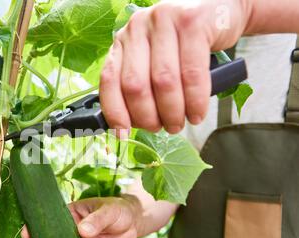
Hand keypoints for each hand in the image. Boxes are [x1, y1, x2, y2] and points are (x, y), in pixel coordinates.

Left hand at [99, 0, 252, 135]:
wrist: (219, 10)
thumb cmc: (184, 44)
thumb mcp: (155, 59)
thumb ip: (141, 83)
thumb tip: (131, 124)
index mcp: (123, 41)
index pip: (110, 80)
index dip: (115, 111)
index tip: (123, 134)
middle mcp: (137, 28)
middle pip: (135, 85)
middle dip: (148, 117)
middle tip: (162, 128)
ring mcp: (163, 21)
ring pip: (163, 81)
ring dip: (173, 112)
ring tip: (180, 123)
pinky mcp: (191, 21)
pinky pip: (192, 73)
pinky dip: (195, 100)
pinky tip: (197, 113)